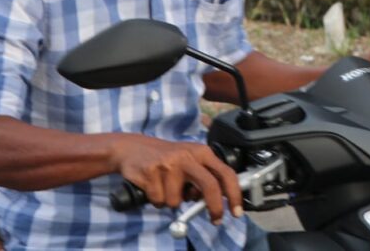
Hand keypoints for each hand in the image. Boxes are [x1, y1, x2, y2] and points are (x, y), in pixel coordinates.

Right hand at [109, 134, 241, 225]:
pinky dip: (157, 200)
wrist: (132, 148)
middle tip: (215, 220)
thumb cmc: (167, 159)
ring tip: (165, 187)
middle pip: (209, 185)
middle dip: (215, 207)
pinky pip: (159, 201)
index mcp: (201, 153)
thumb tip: (216, 202)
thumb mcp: (190, 161)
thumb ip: (205, 177)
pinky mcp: (151, 173)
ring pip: (178, 201)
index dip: (234, 193)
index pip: (225, 173)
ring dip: (171, 201)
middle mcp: (187, 156)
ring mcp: (168, 164)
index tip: (237, 211)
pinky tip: (153, 186)